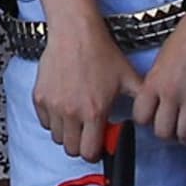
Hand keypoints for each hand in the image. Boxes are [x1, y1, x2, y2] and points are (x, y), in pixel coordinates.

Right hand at [30, 14, 133, 156]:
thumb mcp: (128, 77)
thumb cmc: (100, 52)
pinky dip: (53, 119)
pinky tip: (64, 106)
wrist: (76, 33)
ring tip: (77, 117)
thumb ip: (139, 102)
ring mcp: (53, 105)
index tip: (98, 144)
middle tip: (88, 133)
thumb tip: (145, 119)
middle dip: (81, 145)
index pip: (89, 152)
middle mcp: (71, 112)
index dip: (96, 152)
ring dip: (68, 133)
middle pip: (71, 150)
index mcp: (94, 112)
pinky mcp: (40, 97)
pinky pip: (44, 121)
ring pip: (57, 137)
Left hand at [134, 0, 185, 147]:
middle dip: (167, 132)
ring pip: (185, 135)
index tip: (152, 118)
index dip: (146, 120)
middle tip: (174, 125)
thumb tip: (159, 103)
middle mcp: (173, 92)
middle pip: (162, 131)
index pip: (141, 116)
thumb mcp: (165, 57)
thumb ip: (159, 82)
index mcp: (156, 80)